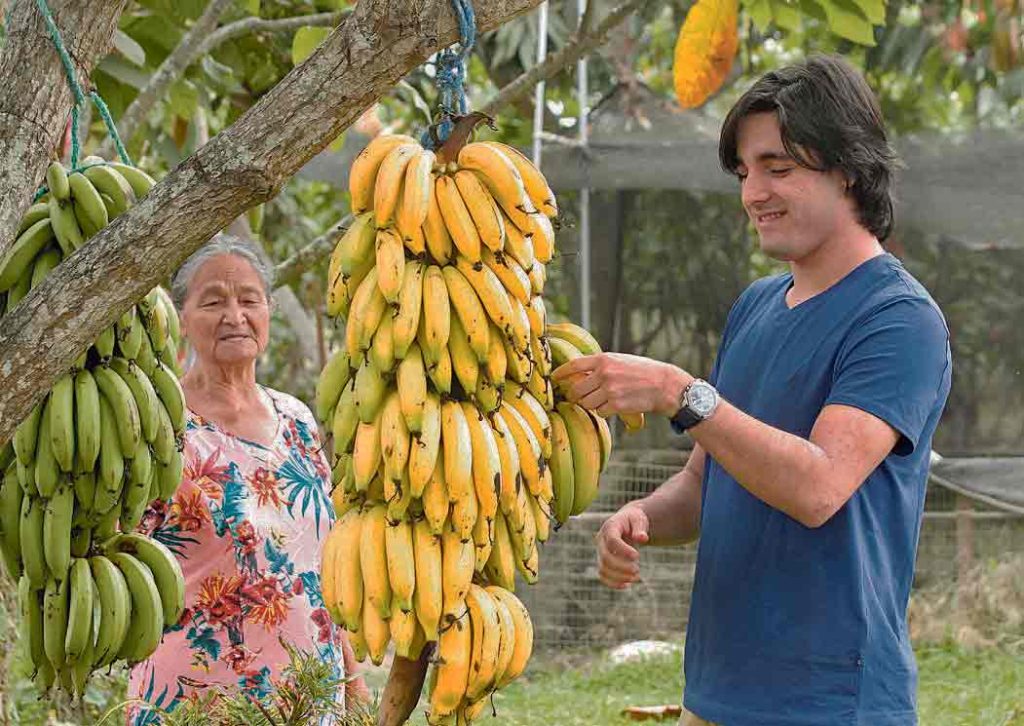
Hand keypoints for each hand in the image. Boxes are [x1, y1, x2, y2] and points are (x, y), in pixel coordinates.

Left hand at [551, 352, 692, 417]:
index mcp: (604, 359)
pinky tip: (614, 406)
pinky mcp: (616, 405)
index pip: (573, 365)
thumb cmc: (643, 372)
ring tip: (604, 400)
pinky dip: (604, 412)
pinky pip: (600, 412)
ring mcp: (609, 389)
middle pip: (576, 390)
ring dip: (591, 404)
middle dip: (575, 396)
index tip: (554, 378)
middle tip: (580, 397)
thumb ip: (600, 366)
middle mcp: (604, 373)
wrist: (664, 385)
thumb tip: (579, 375)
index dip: (561, 373)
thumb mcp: (620, 360)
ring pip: (586, 403)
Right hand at [596, 505, 649, 589]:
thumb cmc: (634, 520)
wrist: (626, 523)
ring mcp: (600, 552)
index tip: (637, 555)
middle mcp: (601, 540)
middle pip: (606, 557)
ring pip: (603, 569)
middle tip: (637, 570)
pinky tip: (627, 585)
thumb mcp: (639, 519)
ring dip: (619, 577)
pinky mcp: (603, 562)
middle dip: (622, 567)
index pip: (612, 541)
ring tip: (636, 577)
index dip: (623, 550)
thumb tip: (643, 538)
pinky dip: (612, 583)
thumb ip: (640, 528)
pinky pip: (602, 576)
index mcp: (610, 527)